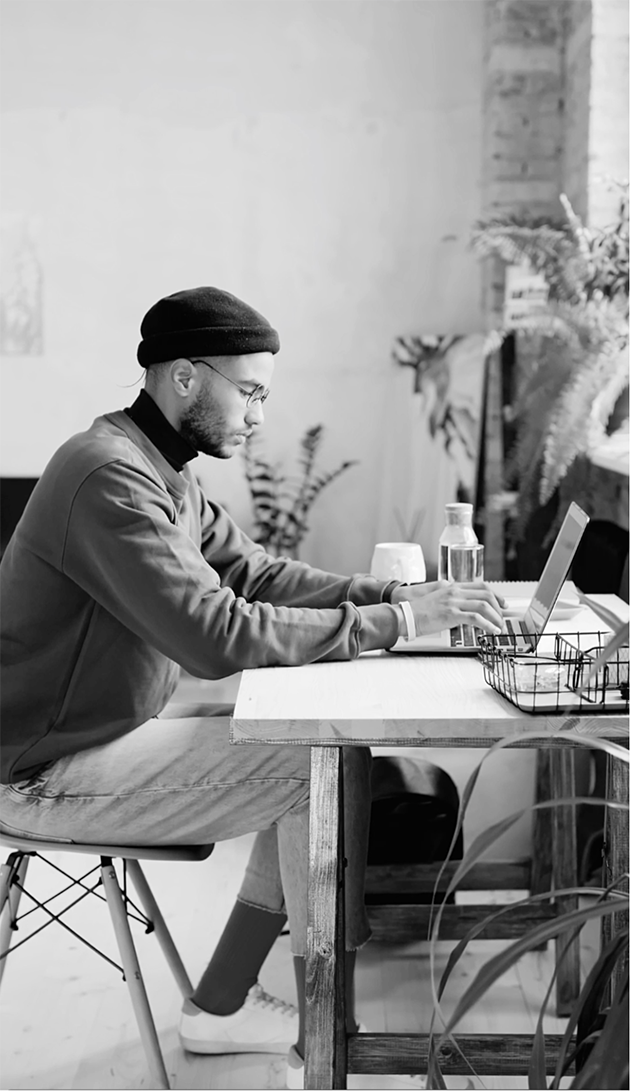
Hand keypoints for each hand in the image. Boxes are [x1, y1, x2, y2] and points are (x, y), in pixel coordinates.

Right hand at [392, 580, 506, 635]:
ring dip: (496, 618)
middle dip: (499, 608)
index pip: (482, 586)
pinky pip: (475, 618)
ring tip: (499, 628)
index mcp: (453, 588)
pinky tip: (492, 631)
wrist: (406, 616)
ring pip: (484, 605)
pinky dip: (488, 625)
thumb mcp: (438, 600)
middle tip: (502, 619)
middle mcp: (455, 592)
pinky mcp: (451, 614)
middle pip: (487, 594)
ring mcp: (453, 602)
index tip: (503, 604)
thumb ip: (452, 601)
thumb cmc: (419, 612)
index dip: (496, 595)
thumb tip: (464, 611)